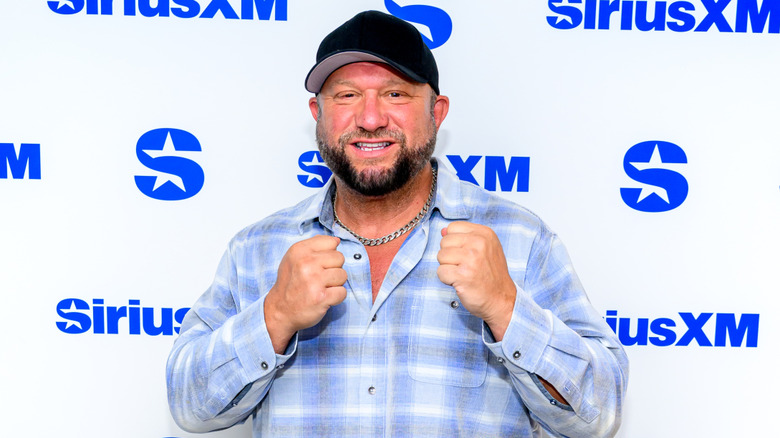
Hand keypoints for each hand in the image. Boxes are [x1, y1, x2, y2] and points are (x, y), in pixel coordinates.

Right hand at [264, 235, 346, 352]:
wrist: (280, 310)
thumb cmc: (290, 283)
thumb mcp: (294, 258)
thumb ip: (314, 246)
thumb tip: (336, 240)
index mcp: (300, 250)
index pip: (331, 242)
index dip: (329, 254)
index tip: (319, 264)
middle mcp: (306, 263)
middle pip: (340, 258)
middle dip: (333, 269)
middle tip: (320, 279)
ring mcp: (314, 280)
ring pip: (343, 275)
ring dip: (335, 284)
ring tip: (322, 288)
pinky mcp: (321, 297)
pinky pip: (343, 292)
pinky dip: (336, 297)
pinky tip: (324, 298)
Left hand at [437, 222, 515, 339]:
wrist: (501, 299)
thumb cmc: (491, 275)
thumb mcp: (485, 249)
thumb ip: (464, 237)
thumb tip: (442, 230)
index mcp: (485, 233)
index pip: (452, 227)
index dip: (454, 242)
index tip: (465, 253)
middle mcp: (479, 243)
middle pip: (444, 242)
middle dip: (449, 256)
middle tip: (464, 266)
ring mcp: (471, 259)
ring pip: (440, 256)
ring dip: (448, 267)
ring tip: (463, 274)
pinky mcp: (463, 275)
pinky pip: (440, 272)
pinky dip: (447, 280)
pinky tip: (460, 282)